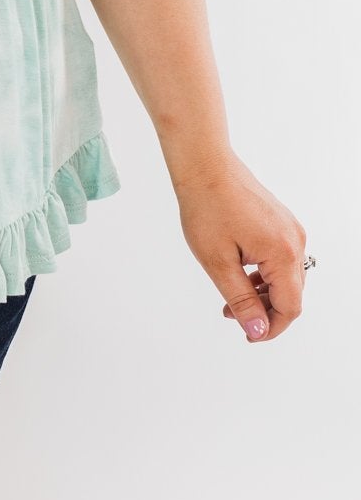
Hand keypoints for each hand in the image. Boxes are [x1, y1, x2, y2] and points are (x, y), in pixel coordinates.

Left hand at [172, 148, 307, 342]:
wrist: (204, 164)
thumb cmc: (207, 206)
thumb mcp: (218, 262)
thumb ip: (241, 300)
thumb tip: (258, 330)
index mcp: (283, 253)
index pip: (289, 307)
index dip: (270, 327)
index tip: (247, 335)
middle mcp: (295, 240)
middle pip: (290, 293)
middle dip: (264, 311)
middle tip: (231, 314)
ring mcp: (290, 229)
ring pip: (285, 277)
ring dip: (262, 294)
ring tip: (230, 298)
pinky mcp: (281, 221)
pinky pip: (280, 258)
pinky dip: (264, 274)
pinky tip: (241, 274)